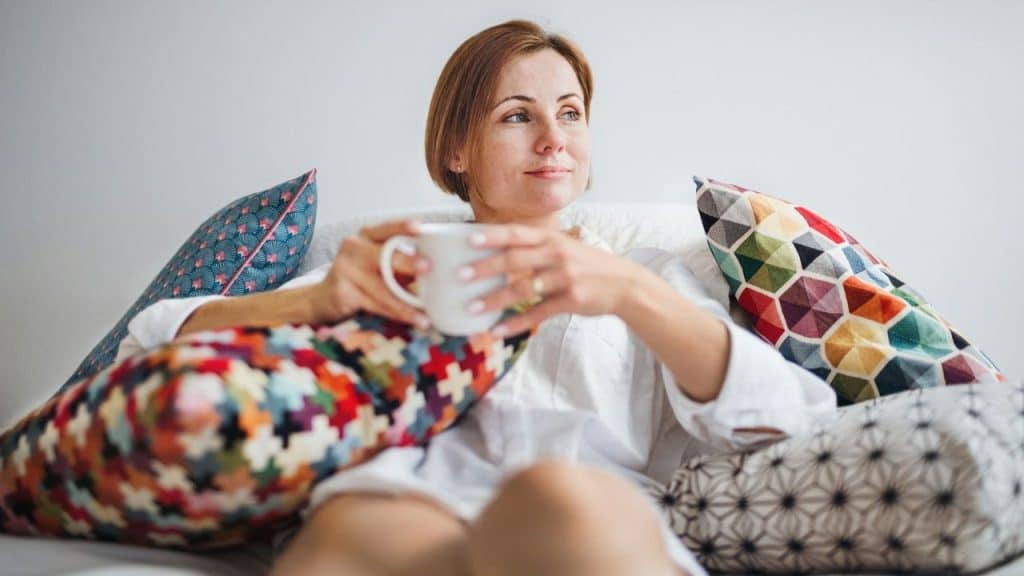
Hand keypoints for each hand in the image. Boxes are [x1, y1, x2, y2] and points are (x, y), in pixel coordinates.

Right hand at [311, 219, 430, 327]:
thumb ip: (398, 262)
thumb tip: (432, 271)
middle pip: (384, 255)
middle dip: (407, 262)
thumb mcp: (375, 262)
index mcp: (365, 236)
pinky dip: (397, 314)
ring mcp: (346, 270)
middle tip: (427, 267)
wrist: (323, 298)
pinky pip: (376, 305)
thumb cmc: (359, 277)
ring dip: (406, 304)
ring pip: (382, 288)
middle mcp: (353, 248)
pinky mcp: (343, 292)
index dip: (402, 227)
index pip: (385, 228)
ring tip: (425, 314)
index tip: (420, 227)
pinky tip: (413, 320)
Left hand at [462, 225, 640, 336]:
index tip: (469, 239)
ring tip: (471, 308)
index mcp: (551, 239)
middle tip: (460, 275)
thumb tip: (498, 252)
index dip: (493, 236)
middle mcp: (557, 255)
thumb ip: (536, 248)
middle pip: (515, 259)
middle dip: (485, 267)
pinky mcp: (571, 301)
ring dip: (494, 299)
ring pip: (523, 288)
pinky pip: (538, 313)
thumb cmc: (588, 265)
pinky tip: (497, 331)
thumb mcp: (565, 247)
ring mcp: (564, 278)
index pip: (517, 233)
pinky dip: (515, 324)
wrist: (625, 284)